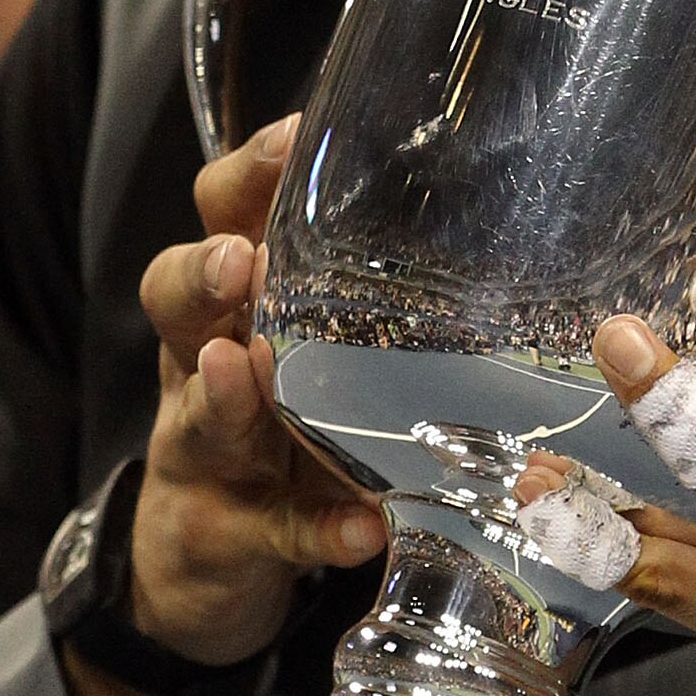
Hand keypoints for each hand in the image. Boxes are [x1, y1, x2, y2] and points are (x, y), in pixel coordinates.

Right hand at [67, 115, 386, 695]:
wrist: (202, 559)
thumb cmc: (281, 425)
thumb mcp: (313, 354)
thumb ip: (372, 305)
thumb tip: (520, 241)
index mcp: (234, 303)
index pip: (222, 216)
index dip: (249, 175)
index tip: (296, 135)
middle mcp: (200, 364)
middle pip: (175, 300)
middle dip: (203, 275)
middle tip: (241, 264)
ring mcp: (204, 452)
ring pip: (199, 415)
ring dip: (223, 393)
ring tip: (241, 370)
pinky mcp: (228, 533)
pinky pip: (273, 532)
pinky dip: (316, 530)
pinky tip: (361, 528)